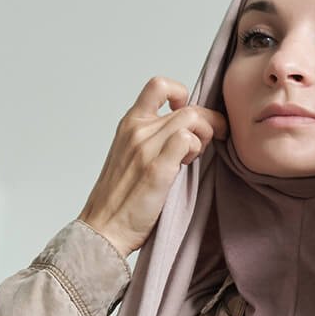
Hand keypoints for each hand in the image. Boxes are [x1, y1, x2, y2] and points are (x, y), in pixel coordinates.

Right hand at [78, 77, 226, 256]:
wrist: (103, 229)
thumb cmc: (118, 200)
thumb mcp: (129, 158)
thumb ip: (150, 140)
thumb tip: (183, 132)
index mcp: (128, 125)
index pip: (158, 86)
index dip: (182, 94)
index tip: (187, 113)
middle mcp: (136, 130)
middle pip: (187, 106)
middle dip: (208, 122)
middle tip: (212, 141)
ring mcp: (145, 148)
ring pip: (191, 118)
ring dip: (204, 135)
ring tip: (195, 157)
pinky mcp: (156, 168)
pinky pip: (187, 139)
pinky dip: (195, 149)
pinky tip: (187, 166)